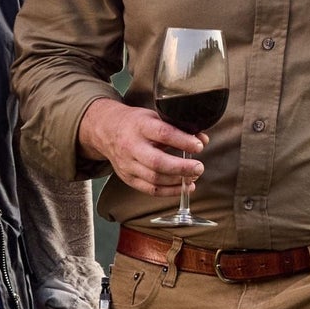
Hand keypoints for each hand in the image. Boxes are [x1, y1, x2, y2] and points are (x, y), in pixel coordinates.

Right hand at [79, 98, 204, 196]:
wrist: (107, 130)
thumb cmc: (136, 123)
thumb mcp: (155, 116)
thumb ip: (178, 127)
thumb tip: (202, 139)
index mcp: (140, 126)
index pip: (163, 134)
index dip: (183, 141)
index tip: (199, 146)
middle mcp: (131, 146)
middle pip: (157, 162)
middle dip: (181, 167)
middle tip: (199, 167)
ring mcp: (128, 164)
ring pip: (154, 178)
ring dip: (178, 181)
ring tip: (193, 177)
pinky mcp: (128, 178)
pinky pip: (150, 189)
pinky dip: (169, 191)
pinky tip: (183, 187)